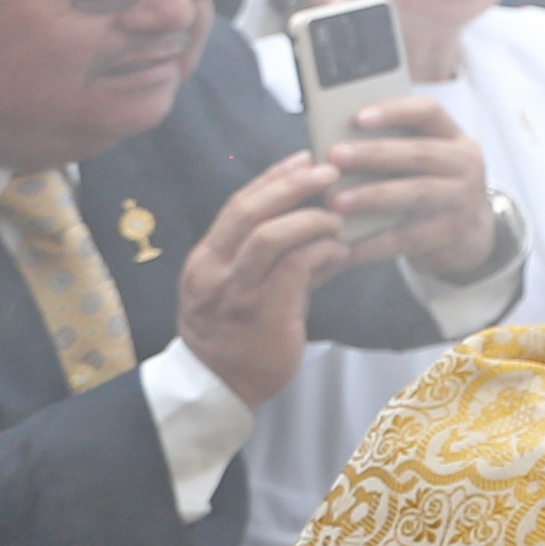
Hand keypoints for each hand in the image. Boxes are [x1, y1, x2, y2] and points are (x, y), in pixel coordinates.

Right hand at [176, 153, 355, 404]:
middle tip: (328, 171)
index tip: (303, 157)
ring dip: (311, 220)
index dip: (272, 178)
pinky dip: (322, 253)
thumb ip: (273, 253)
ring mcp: (234, 295)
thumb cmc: (240, 331)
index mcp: (205, 261)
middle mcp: (213, 274)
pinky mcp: (262, 316)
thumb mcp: (243, 285)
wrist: (221, 387)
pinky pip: (296, 269)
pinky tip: (339, 253)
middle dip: (291, 185)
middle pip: (249, 212)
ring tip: (337, 219)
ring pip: (270, 237)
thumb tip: (321, 217)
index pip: (237, 206)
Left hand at [332, 97, 499, 277]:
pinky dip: (373, 243)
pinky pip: (408, 237)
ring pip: (417, 193)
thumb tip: (330, 149)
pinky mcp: (451, 233)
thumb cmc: (428, 189)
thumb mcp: (421, 164)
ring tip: (335, 202)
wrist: (470, 236)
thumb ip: (389, 151)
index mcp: (452, 137)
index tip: (358, 118)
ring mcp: (462, 199)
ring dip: (373, 196)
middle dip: (375, 153)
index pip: (428, 112)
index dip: (395, 112)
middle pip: (421, 153)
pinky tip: (344, 246)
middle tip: (335, 155)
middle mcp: (464, 164)